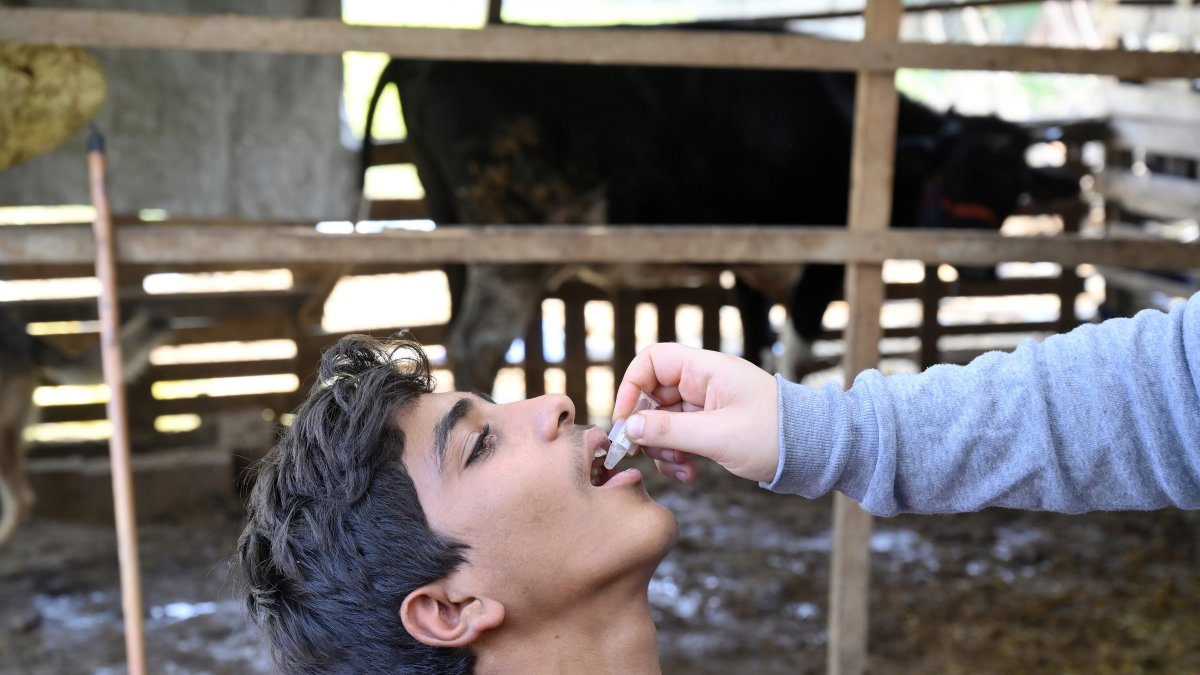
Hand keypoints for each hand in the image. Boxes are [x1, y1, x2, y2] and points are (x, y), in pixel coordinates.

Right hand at [612, 342, 778, 483]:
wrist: (816, 451)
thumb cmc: (774, 435)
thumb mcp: (717, 436)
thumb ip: (669, 430)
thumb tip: (629, 427)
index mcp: (706, 370)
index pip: (653, 361)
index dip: (631, 387)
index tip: (626, 420)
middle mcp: (704, 383)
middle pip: (653, 395)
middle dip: (646, 427)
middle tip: (643, 454)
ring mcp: (708, 405)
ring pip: (664, 420)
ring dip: (663, 447)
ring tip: (680, 468)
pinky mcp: (713, 427)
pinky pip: (681, 436)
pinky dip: (678, 455)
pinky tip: (689, 473)